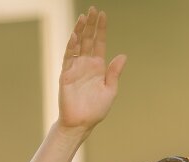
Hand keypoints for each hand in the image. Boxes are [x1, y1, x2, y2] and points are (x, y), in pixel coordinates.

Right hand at [57, 6, 126, 130]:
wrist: (82, 123)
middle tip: (93, 9)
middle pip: (88, 40)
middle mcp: (86, 64)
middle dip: (90, 25)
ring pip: (77, 45)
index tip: (102, 14)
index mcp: (97, 67)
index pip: (99, 43)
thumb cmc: (96, 109)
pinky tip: (76, 36)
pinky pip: (68, 58)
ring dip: (80, 31)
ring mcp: (75, 68)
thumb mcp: (110, 89)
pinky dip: (71, 47)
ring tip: (84, 17)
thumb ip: (114, 72)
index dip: (101, 29)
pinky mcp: (65, 74)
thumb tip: (123, 55)